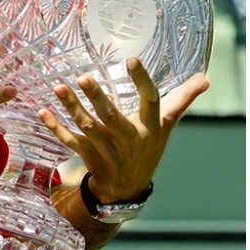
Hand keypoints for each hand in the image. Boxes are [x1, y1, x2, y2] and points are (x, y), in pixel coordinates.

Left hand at [40, 59, 209, 203]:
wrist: (128, 189)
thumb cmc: (149, 147)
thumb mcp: (167, 125)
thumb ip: (183, 100)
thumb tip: (205, 79)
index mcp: (151, 126)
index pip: (150, 100)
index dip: (142, 81)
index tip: (131, 60)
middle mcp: (131, 139)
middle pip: (113, 117)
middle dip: (98, 98)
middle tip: (84, 77)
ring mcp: (109, 151)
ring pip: (89, 128)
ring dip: (72, 109)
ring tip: (59, 88)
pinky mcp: (90, 158)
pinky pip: (71, 142)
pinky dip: (56, 128)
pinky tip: (44, 112)